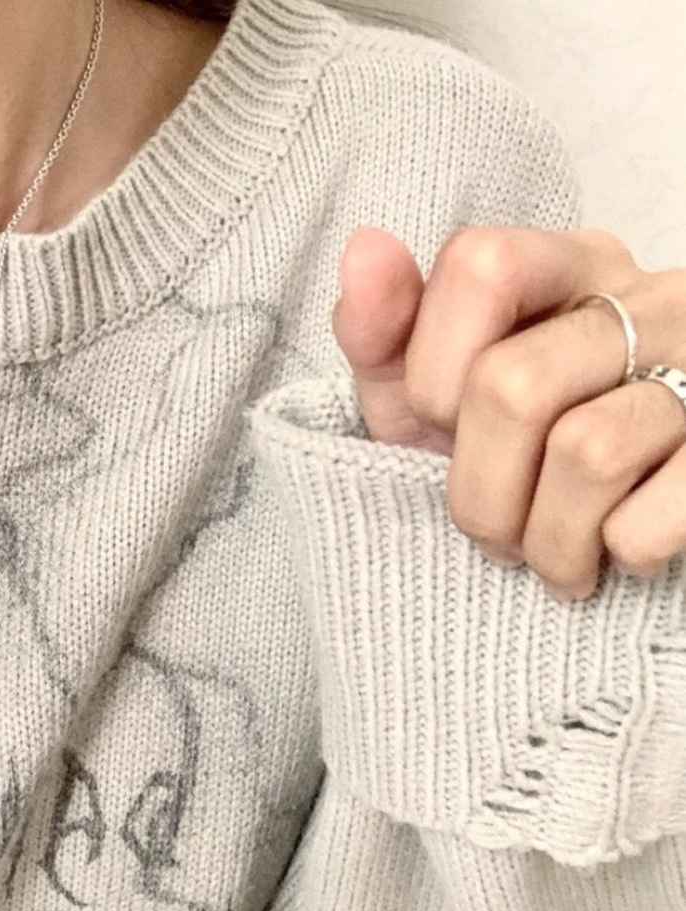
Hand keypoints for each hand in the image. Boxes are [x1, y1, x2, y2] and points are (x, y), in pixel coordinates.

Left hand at [333, 226, 685, 599]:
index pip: (480, 266)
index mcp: (566, 268)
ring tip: (552, 559)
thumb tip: (363, 247)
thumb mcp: (427, 392)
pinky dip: (619, 552)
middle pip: (515, 384)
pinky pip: (652, 516)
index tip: (445, 431)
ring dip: (548, 540)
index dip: (435, 373)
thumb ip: (384, 332)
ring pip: (587, 452)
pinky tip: (618, 551)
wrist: (637, 521)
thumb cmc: (512, 451)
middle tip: (494, 533)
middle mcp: (649, 300)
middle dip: (479, 493)